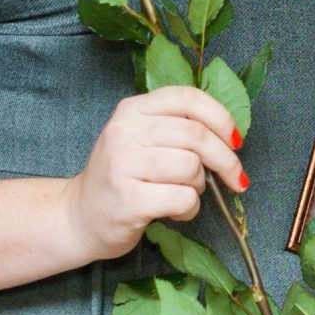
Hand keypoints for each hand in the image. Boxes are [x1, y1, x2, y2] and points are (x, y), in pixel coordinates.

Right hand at [62, 87, 246, 263]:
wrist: (78, 217)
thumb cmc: (121, 177)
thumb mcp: (140, 139)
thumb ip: (175, 126)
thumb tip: (229, 136)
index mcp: (132, 109)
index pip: (188, 97)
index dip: (220, 117)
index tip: (236, 140)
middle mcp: (124, 131)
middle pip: (196, 134)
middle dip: (225, 159)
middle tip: (235, 178)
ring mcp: (123, 165)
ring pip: (191, 167)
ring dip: (200, 186)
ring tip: (186, 194)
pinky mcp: (128, 200)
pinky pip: (182, 198)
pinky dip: (190, 208)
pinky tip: (177, 211)